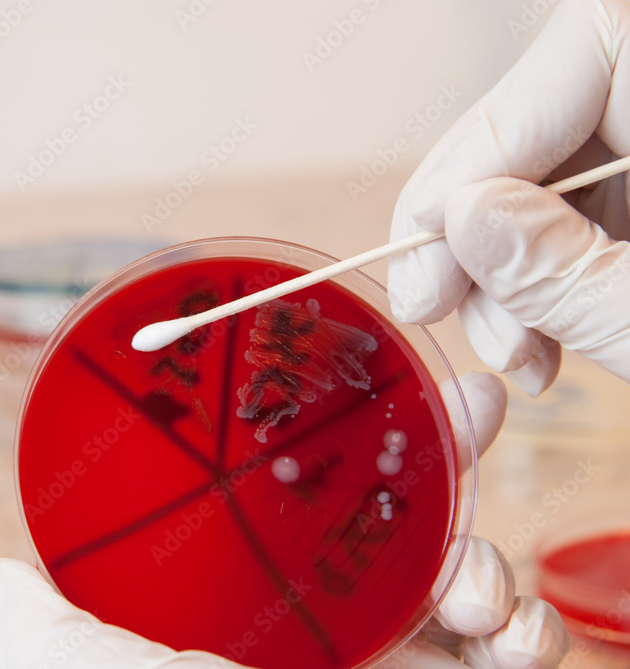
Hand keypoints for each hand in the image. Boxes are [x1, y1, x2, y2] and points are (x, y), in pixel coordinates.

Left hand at [0, 374, 569, 667]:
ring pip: (471, 576)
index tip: (381, 385)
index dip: (354, 440)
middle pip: (404, 519)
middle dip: (445, 457)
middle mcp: (335, 631)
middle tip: (472, 408)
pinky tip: (507, 628)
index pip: (315, 502)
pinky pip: (521, 651)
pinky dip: (530, 632)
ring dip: (485, 556)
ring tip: (470, 580)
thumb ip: (39, 633)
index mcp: (260, 611)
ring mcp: (404, 664)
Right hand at [389, 0, 629, 395]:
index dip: (477, 158)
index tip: (430, 256)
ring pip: (542, 178)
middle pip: (535, 126)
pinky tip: (537, 340)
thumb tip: (462, 222)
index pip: (563, 66)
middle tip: (439, 310)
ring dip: (501, 272)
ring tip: (514, 355)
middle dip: (476, 231)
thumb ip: (568, 271)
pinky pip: (571, 214)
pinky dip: (539, 280)